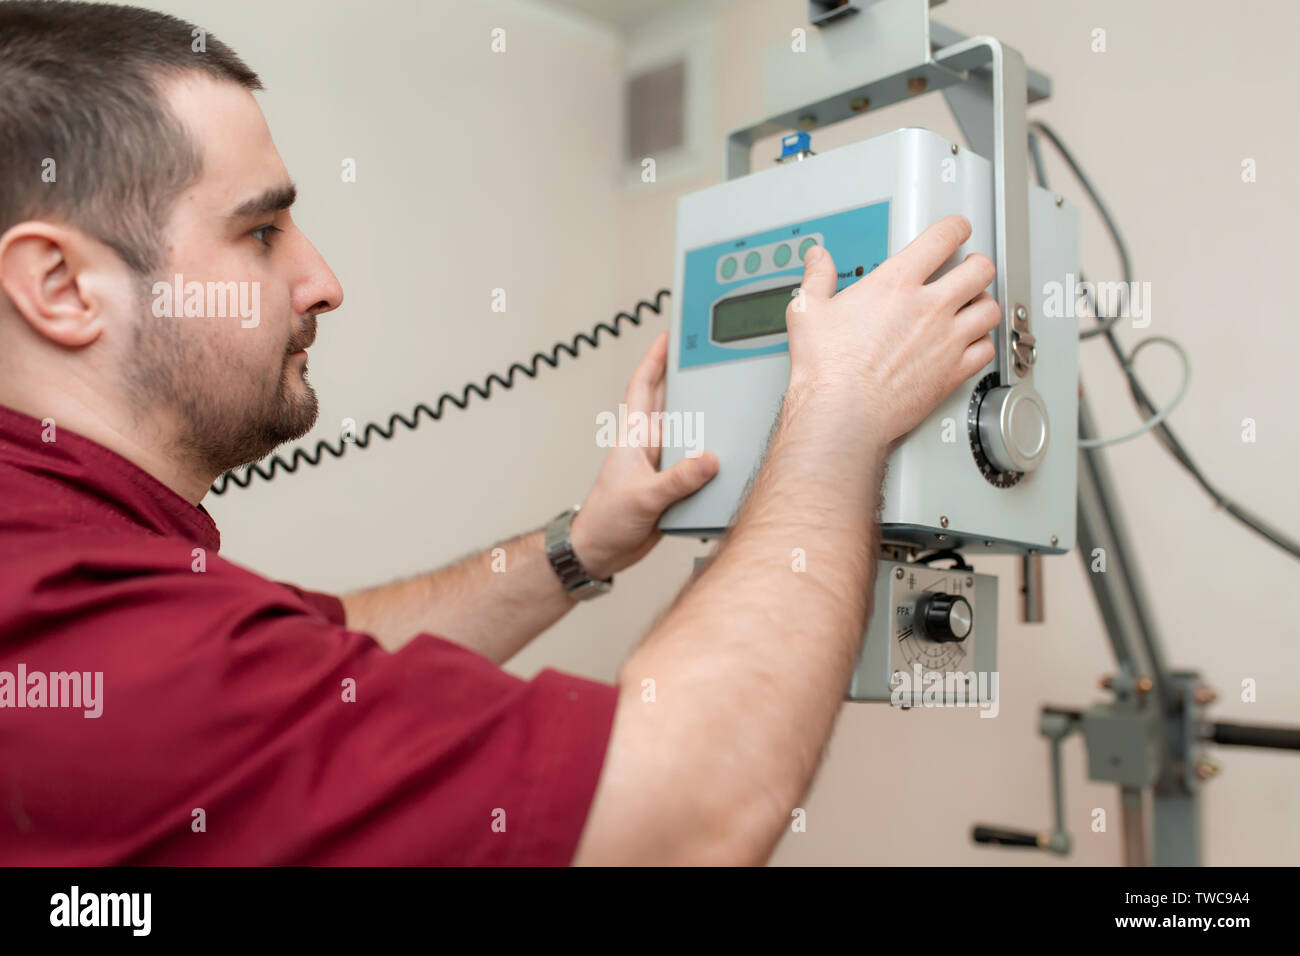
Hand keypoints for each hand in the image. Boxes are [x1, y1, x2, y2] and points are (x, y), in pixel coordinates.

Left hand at [570, 332, 717, 579]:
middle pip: (672, 403)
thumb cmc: (605, 521)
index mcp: (635, 438)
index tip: (669, 335)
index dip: (655, 359)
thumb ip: (677, 481)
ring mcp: (662, 465)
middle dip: (687, 378)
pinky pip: (697, 464)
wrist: (600, 552)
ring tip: (731, 400)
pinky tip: (732, 454)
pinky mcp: (673, 486)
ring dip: (706, 419)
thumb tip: (709, 460)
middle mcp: (650, 446)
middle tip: (711, 356)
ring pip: (689, 434)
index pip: (644, 388)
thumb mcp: (643, 498)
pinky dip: (713, 457)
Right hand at [784, 215, 1000, 443]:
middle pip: (979, 270)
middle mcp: (928, 307)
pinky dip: (982, 343)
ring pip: (989, 309)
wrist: (841, 412)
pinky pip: (986, 350)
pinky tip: (972, 343)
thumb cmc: (827, 368)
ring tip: (975, 304)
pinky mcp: (952, 372)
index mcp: (896, 284)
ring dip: (984, 303)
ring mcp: (946, 340)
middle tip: (972, 266)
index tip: (957, 229)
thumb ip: (817, 279)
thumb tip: (818, 260)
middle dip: (978, 264)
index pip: (942, 239)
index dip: (956, 228)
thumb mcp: (809, 311)